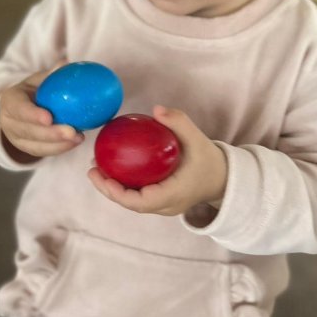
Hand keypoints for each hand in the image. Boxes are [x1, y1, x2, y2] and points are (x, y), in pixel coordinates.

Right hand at [0, 61, 83, 159]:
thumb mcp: (36, 80)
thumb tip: (66, 62)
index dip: (32, 115)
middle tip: (72, 132)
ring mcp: (16, 138)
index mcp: (10, 101)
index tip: (49, 117)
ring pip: (36, 146)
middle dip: (51, 134)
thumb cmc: (31, 91)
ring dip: (59, 145)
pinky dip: (59, 149)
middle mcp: (8, 122)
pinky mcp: (27, 149)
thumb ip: (50, 74)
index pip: (19, 109)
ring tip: (78, 138)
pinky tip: (75, 142)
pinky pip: (42, 152)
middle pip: (28, 131)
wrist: (18, 109)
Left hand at [88, 105, 227, 215]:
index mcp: (174, 195)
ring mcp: (164, 206)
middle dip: (108, 190)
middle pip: (131, 204)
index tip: (102, 176)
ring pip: (133, 201)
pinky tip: (113, 168)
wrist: (225, 178)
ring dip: (113, 188)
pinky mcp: (162, 201)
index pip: (141, 201)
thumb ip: (179, 122)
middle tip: (91, 170)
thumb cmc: (210, 159)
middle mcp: (167, 206)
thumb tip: (156, 109)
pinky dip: (124, 185)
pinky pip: (139, 196)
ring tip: (96, 168)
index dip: (117, 193)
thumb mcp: (198, 138)